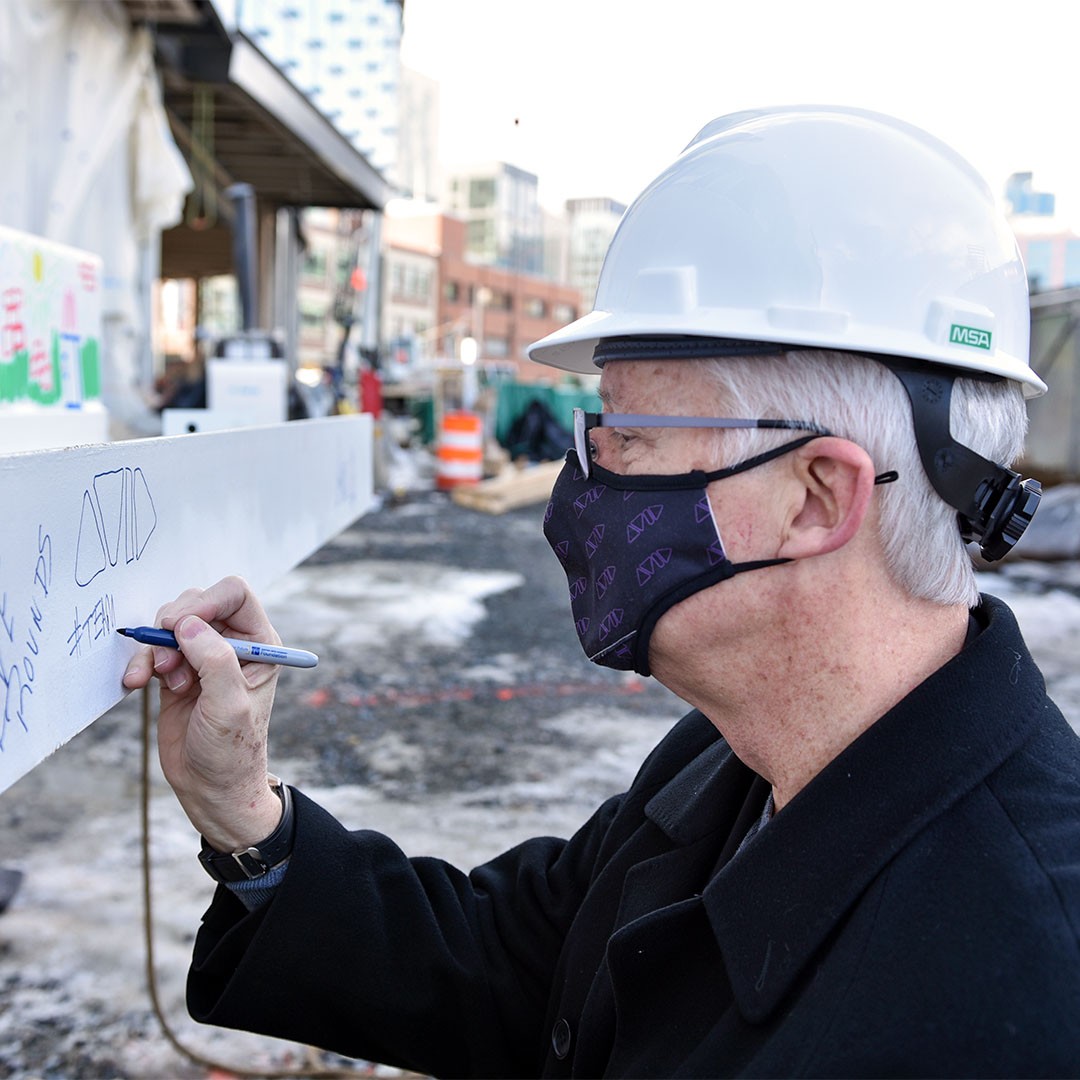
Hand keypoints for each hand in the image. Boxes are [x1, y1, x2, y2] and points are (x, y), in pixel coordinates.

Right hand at [123, 576, 283, 851]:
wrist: (211, 787)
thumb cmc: (232, 750)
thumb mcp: (230, 705)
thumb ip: (214, 660)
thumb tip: (188, 623)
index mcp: (260, 643)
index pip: (235, 594)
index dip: (207, 601)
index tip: (181, 624)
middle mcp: (233, 643)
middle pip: (197, 602)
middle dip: (175, 626)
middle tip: (169, 661)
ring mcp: (203, 655)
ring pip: (171, 624)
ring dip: (157, 647)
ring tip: (162, 679)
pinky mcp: (177, 670)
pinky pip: (153, 649)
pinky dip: (141, 661)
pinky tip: (135, 682)